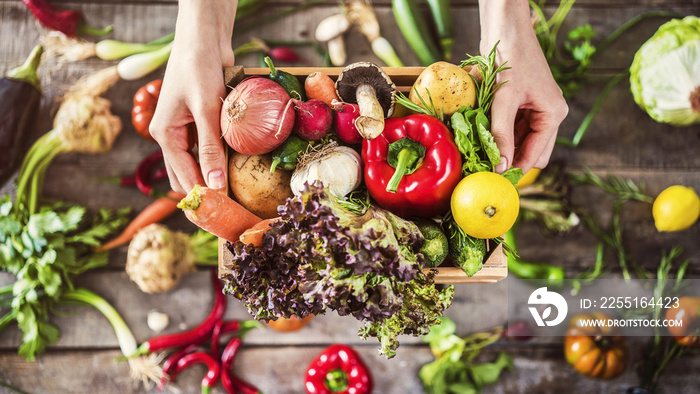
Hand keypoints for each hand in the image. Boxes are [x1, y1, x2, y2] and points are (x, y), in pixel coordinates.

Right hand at [149, 0, 236, 193]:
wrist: (203, 38)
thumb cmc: (199, 68)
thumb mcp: (206, 109)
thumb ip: (211, 147)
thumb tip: (213, 184)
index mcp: (166, 134)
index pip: (182, 176)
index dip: (201, 196)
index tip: (222, 214)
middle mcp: (173, 135)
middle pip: (186, 175)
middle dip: (205, 191)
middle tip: (230, 209)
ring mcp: (187, 129)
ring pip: (198, 164)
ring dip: (213, 176)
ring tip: (235, 195)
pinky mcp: (202, 122)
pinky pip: (209, 148)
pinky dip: (220, 159)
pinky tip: (236, 168)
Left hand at [478, 0, 567, 174]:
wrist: (505, 29)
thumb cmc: (510, 59)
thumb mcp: (504, 101)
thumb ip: (501, 135)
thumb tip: (500, 166)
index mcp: (553, 114)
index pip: (536, 154)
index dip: (516, 169)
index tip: (494, 181)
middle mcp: (548, 114)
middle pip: (531, 151)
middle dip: (511, 160)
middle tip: (486, 170)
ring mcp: (535, 109)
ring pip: (520, 141)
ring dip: (503, 147)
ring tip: (480, 155)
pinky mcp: (521, 104)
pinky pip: (511, 128)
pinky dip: (499, 134)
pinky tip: (482, 138)